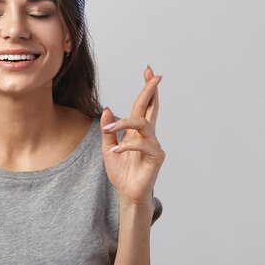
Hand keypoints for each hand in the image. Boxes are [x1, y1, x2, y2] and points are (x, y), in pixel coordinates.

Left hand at [101, 65, 164, 206]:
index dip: (147, 89)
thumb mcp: (108, 148)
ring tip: (110, 130)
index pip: (143, 106)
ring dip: (125, 123)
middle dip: (151, 91)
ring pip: (144, 124)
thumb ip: (108, 130)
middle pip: (151, 108)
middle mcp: (147, 135)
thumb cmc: (121, 171)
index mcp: (137, 131)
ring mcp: (153, 145)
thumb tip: (108, 109)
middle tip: (154, 76)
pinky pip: (142, 144)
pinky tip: (115, 151)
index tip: (148, 71)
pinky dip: (126, 145)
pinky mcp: (156, 157)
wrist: (126, 193)